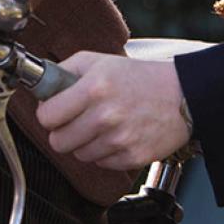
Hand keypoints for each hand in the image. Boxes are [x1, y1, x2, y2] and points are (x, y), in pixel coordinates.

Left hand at [34, 53, 191, 170]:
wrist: (183, 95)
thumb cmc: (140, 77)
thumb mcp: (99, 61)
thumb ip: (64, 70)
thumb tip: (40, 87)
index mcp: (93, 88)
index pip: (47, 116)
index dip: (47, 114)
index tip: (54, 111)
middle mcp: (105, 116)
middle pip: (58, 142)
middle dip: (62, 132)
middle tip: (74, 121)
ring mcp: (119, 140)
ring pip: (79, 155)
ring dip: (84, 143)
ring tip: (100, 126)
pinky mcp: (132, 157)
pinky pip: (100, 163)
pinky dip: (104, 152)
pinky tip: (116, 135)